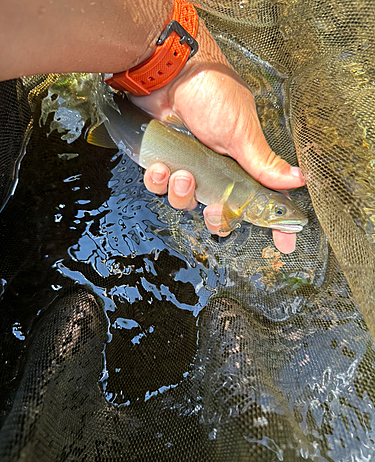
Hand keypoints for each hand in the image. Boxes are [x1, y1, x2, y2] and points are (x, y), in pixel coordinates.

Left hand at [130, 21, 304, 253]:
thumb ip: (262, 161)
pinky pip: (159, 186)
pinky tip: (162, 166)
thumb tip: (296, 180)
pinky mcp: (162, 161)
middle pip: (220, 213)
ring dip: (183, 194)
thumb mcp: (241, 131)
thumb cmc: (211, 93)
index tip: (284, 245)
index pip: (261, 200)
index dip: (272, 224)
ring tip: (182, 173)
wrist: (169, 71)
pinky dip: (159, 181)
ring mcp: (188, 167)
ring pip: (185, 203)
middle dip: (217, 219)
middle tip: (215, 210)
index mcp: (241, 165)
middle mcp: (216, 170)